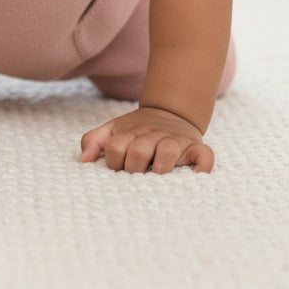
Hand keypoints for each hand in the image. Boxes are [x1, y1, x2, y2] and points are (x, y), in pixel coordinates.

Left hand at [80, 106, 213, 173]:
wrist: (171, 111)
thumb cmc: (138, 131)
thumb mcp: (114, 130)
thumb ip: (94, 140)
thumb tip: (84, 161)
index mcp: (132, 132)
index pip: (116, 148)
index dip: (113, 162)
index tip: (118, 170)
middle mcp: (154, 135)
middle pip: (139, 151)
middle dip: (133, 168)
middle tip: (135, 177)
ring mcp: (177, 141)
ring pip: (169, 150)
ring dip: (161, 165)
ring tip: (157, 176)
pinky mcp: (197, 147)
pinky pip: (205, 156)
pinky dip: (202, 168)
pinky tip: (194, 177)